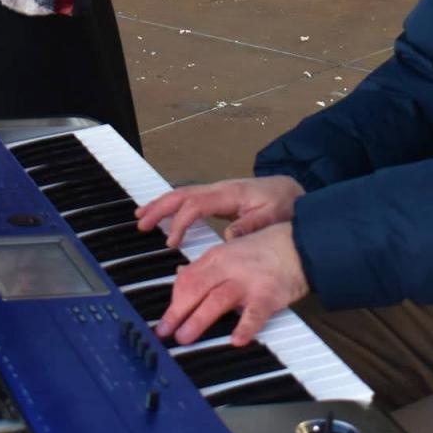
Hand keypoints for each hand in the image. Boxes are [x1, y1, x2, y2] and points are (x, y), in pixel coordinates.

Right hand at [135, 175, 305, 247]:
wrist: (291, 190)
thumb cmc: (283, 204)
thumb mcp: (273, 217)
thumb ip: (251, 226)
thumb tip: (228, 238)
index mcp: (229, 194)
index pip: (196, 205)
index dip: (180, 223)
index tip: (171, 242)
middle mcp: (219, 190)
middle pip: (182, 194)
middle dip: (159, 208)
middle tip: (141, 224)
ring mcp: (217, 192)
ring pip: (182, 194)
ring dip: (160, 204)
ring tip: (141, 217)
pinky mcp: (217, 198)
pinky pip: (189, 199)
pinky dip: (171, 206)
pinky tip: (160, 215)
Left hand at [156, 224, 308, 345]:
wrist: (300, 244)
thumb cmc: (266, 249)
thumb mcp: (230, 250)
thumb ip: (205, 265)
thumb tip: (181, 275)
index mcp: (217, 257)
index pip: (187, 278)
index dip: (173, 300)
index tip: (166, 318)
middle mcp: (229, 268)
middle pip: (196, 289)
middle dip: (177, 312)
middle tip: (165, 332)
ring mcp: (248, 282)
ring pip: (217, 301)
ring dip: (198, 320)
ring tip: (185, 337)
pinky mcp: (268, 296)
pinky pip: (255, 313)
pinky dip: (245, 327)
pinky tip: (236, 340)